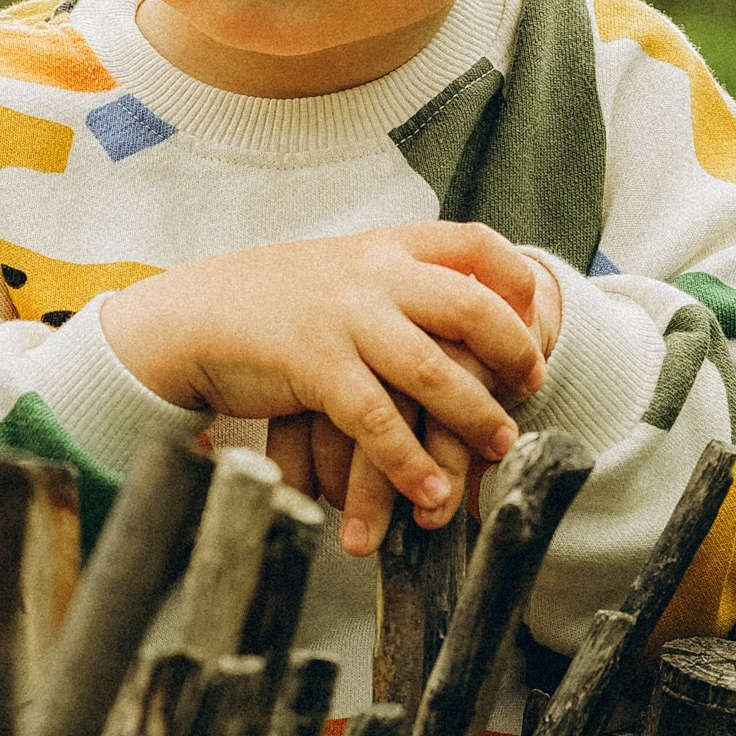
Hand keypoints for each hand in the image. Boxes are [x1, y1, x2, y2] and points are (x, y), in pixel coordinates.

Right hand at [102, 223, 551, 553]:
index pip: (475, 243)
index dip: (516, 277)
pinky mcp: (314, 364)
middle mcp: (373, 274)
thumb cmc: (278, 300)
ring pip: (432, 370)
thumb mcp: (345, 270)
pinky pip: (376, 420)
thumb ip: (398, 282)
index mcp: (386, 246)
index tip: (538, 310)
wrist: (197, 314)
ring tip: (499, 445)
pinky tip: (430, 491)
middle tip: (532, 384)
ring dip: (474, 415)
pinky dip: (409, 461)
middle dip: (513, 350)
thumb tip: (465, 316)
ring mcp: (345, 318)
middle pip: (471, 307)